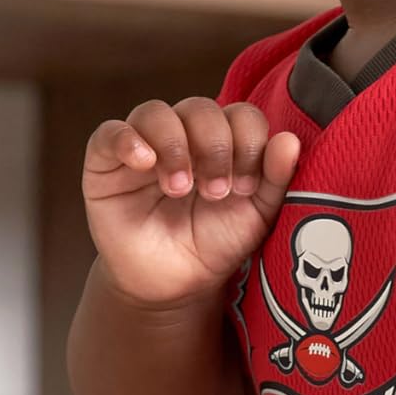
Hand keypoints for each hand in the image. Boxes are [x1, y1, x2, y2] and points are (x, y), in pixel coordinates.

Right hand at [83, 96, 300, 311]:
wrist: (173, 286)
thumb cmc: (214, 246)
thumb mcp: (255, 217)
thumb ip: (276, 180)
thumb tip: (289, 141)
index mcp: (223, 141)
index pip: (239, 114)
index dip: (247, 142)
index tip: (245, 186)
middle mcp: (183, 135)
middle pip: (199, 108)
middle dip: (214, 147)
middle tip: (215, 192)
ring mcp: (143, 145)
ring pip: (155, 113)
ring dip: (174, 146)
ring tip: (180, 189)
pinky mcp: (106, 163)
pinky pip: (109, 134)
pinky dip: (127, 140)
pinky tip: (144, 163)